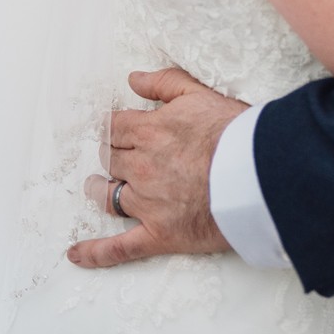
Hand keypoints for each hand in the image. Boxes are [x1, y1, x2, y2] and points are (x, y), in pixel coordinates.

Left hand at [69, 67, 242, 268]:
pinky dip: (95, 253)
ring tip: (97, 186)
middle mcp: (141, 167)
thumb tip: (133, 79)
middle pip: (109, 159)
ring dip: (99, 190)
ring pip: (107, 197)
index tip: (113, 128)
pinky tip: (76, 254)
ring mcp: (146, 203)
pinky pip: (118, 248)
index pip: (114, 127)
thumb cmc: (234, 133)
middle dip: (108, 154)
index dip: (112, 127)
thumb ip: (165, 83)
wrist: (257, 175)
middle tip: (112, 154)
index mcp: (149, 132)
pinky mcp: (157, 234)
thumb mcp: (200, 94)